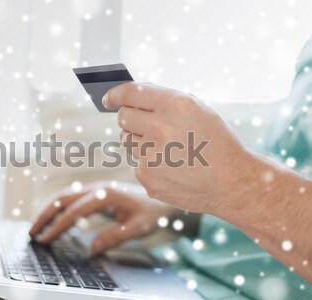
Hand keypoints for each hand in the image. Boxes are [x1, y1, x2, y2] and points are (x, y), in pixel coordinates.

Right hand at [29, 182, 169, 252]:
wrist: (160, 199)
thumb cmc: (151, 213)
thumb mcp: (138, 227)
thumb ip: (116, 236)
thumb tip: (93, 247)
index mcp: (106, 194)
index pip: (75, 211)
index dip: (58, 226)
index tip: (45, 239)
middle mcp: (97, 188)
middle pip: (63, 198)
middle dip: (45, 215)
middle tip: (31, 232)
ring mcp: (95, 189)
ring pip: (64, 196)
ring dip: (48, 210)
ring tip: (36, 227)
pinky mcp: (95, 194)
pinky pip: (71, 199)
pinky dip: (58, 208)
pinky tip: (52, 219)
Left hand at [103, 82, 255, 214]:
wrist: (231, 182)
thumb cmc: (215, 142)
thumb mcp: (198, 110)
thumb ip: (164, 101)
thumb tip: (129, 97)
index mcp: (175, 105)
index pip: (129, 93)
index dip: (114, 94)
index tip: (107, 98)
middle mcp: (160, 128)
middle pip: (123, 117)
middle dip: (131, 119)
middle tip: (146, 125)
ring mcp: (151, 155)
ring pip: (126, 140)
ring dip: (139, 141)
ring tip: (167, 149)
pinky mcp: (146, 177)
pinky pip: (135, 162)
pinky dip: (146, 163)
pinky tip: (169, 167)